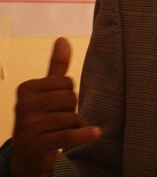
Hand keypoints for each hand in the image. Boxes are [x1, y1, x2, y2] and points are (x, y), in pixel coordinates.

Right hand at [10, 37, 100, 176]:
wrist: (27, 154)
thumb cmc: (41, 116)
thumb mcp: (46, 91)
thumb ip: (56, 66)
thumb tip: (63, 39)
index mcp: (26, 88)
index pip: (67, 82)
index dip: (68, 94)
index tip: (55, 104)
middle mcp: (23, 105)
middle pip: (70, 98)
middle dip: (71, 110)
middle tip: (58, 119)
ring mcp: (29, 126)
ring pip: (73, 117)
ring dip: (75, 125)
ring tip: (61, 130)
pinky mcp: (38, 144)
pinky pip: (69, 135)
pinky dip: (84, 135)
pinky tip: (95, 133)